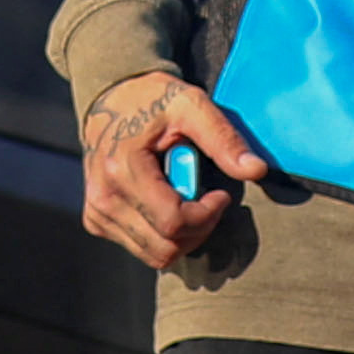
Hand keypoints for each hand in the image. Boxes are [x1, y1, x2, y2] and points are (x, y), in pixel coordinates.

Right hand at [78, 76, 271, 269]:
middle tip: (207, 197)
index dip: (208, 215)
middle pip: (167, 247)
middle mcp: (104, 197)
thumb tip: (257, 170)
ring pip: (156, 254)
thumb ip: (224, 138)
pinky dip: (163, 234)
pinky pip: (142, 248)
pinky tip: (166, 201)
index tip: (220, 194)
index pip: (174, 222)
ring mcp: (98, 213)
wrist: (110, 99)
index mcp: (122, 168)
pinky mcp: (97, 221)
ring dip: (183, 234)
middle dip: (199, 227)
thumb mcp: (192, 105)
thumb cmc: (153, 99)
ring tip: (187, 197)